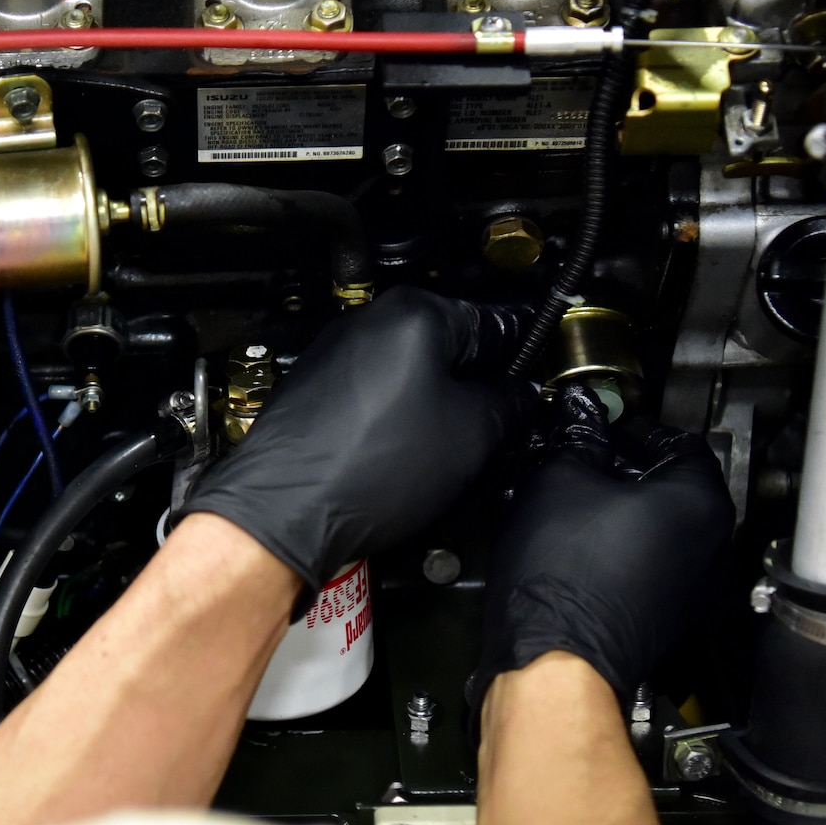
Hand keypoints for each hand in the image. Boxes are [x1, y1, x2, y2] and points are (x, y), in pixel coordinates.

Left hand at [179, 287, 528, 587]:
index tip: (540, 369)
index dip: (525, 351)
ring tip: (447, 449)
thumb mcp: (471, 435)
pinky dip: (399, 418)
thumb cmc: (368, 467)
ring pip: (411, 373)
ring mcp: (337, 355)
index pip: (494, 321)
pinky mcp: (316, 390)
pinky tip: (404, 455)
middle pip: (449, 347)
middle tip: (500, 423)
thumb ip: (508, 404)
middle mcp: (369, 322)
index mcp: (413, 314)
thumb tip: (522, 395)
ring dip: (436, 404)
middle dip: (477, 383)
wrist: (285, 510)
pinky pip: (377, 395)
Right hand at [467, 385, 733, 713]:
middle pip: (677, 485)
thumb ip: (579, 439)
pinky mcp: (672, 614)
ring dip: (629, 511)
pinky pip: (657, 563)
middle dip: (631, 469)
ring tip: (580, 505)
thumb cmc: (564, 575)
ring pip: (667, 527)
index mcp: (700, 500)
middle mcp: (714, 544)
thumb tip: (580, 417)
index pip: (679, 439)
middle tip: (586, 462)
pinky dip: (629, 547)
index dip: (635, 428)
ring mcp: (697, 585)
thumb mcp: (560, 480)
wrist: (558, 657)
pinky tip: (585, 547)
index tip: (603, 428)